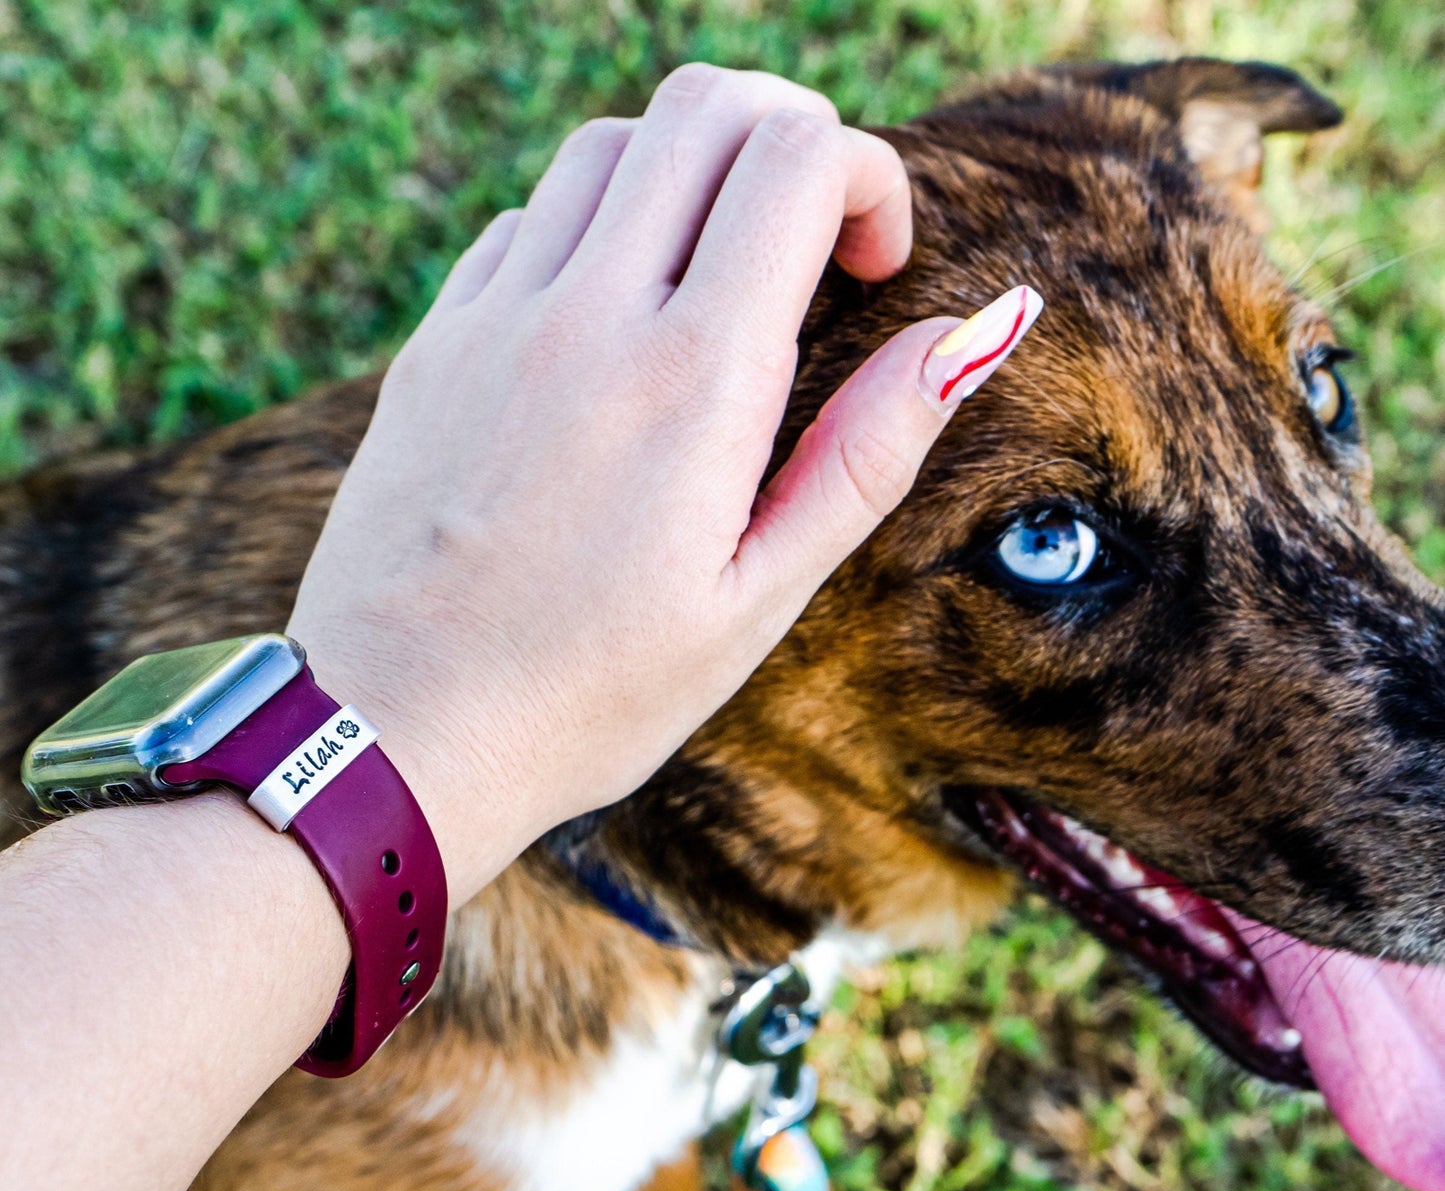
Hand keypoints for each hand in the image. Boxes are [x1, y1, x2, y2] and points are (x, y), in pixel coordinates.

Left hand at [288, 64, 1039, 897]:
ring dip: (690, 174)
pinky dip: (597, 227)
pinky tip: (613, 324)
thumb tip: (975, 332)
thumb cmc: (589, 696)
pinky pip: (527, 218)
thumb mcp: (756, 600)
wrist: (395, 735)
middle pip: (707, 108)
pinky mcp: (435, 343)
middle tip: (812, 243)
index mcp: (692, 382)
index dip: (869, 177)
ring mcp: (495, 318)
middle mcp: (586, 318)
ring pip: (611, 144)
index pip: (799, 159)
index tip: (875, 266)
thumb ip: (865, 455)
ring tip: (715, 282)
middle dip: (791, 137)